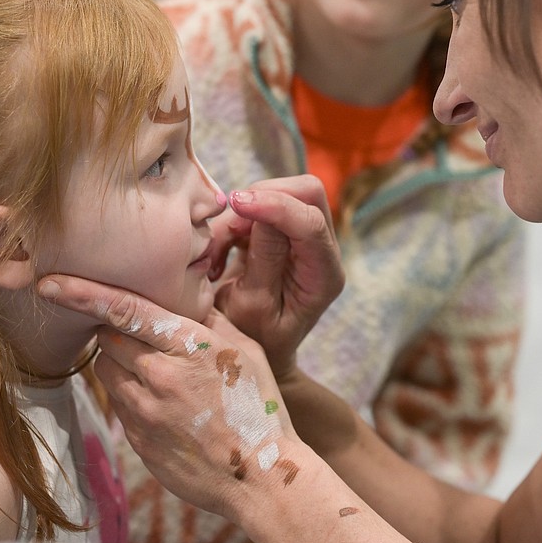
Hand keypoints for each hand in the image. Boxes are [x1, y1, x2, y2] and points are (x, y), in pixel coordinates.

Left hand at [37, 279, 300, 518]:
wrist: (259, 477)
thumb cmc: (259, 407)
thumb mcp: (247, 351)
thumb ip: (211, 320)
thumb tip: (188, 294)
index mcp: (189, 347)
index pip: (125, 310)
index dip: (82, 293)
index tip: (49, 283)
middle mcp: (159, 377)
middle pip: (107, 338)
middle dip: (116, 331)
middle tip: (140, 335)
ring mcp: (144, 413)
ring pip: (106, 371)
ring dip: (119, 363)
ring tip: (154, 372)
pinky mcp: (137, 442)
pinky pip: (118, 405)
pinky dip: (131, 396)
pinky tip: (164, 406)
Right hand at [207, 175, 344, 378]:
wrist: (251, 350)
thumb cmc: (252, 340)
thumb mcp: (252, 307)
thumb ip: (264, 259)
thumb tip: (262, 212)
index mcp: (324, 276)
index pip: (312, 223)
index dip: (276, 207)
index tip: (237, 205)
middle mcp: (323, 250)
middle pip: (307, 192)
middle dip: (263, 198)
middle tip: (227, 231)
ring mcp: (305, 237)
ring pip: (282, 192)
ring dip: (243, 213)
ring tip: (216, 255)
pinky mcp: (284, 230)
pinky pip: (263, 203)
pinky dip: (237, 219)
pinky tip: (221, 251)